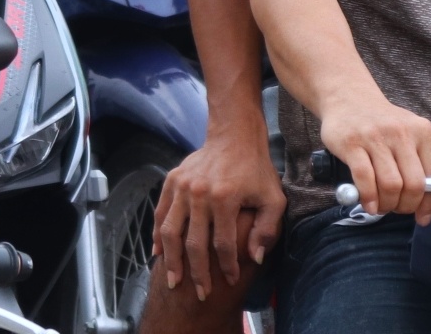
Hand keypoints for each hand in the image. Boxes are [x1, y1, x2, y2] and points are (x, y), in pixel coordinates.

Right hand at [154, 133, 285, 298]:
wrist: (233, 136)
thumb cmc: (256, 170)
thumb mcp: (273, 199)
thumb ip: (266, 229)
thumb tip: (254, 258)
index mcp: (225, 198)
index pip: (223, 244)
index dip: (227, 266)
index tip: (231, 280)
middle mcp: (199, 193)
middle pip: (194, 243)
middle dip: (197, 273)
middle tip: (201, 293)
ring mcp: (182, 186)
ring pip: (170, 231)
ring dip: (172, 259)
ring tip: (173, 280)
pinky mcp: (171, 181)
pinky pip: (160, 213)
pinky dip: (157, 235)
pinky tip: (158, 253)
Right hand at [317, 95, 430, 221]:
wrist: (347, 98)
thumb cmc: (381, 124)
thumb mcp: (408, 136)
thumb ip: (420, 169)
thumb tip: (427, 214)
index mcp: (422, 132)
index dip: (429, 203)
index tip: (421, 215)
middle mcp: (401, 132)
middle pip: (413, 185)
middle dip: (406, 206)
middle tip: (396, 208)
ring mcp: (375, 137)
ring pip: (391, 185)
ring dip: (387, 204)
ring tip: (381, 206)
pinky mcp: (351, 143)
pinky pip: (365, 178)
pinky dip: (368, 197)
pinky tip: (368, 203)